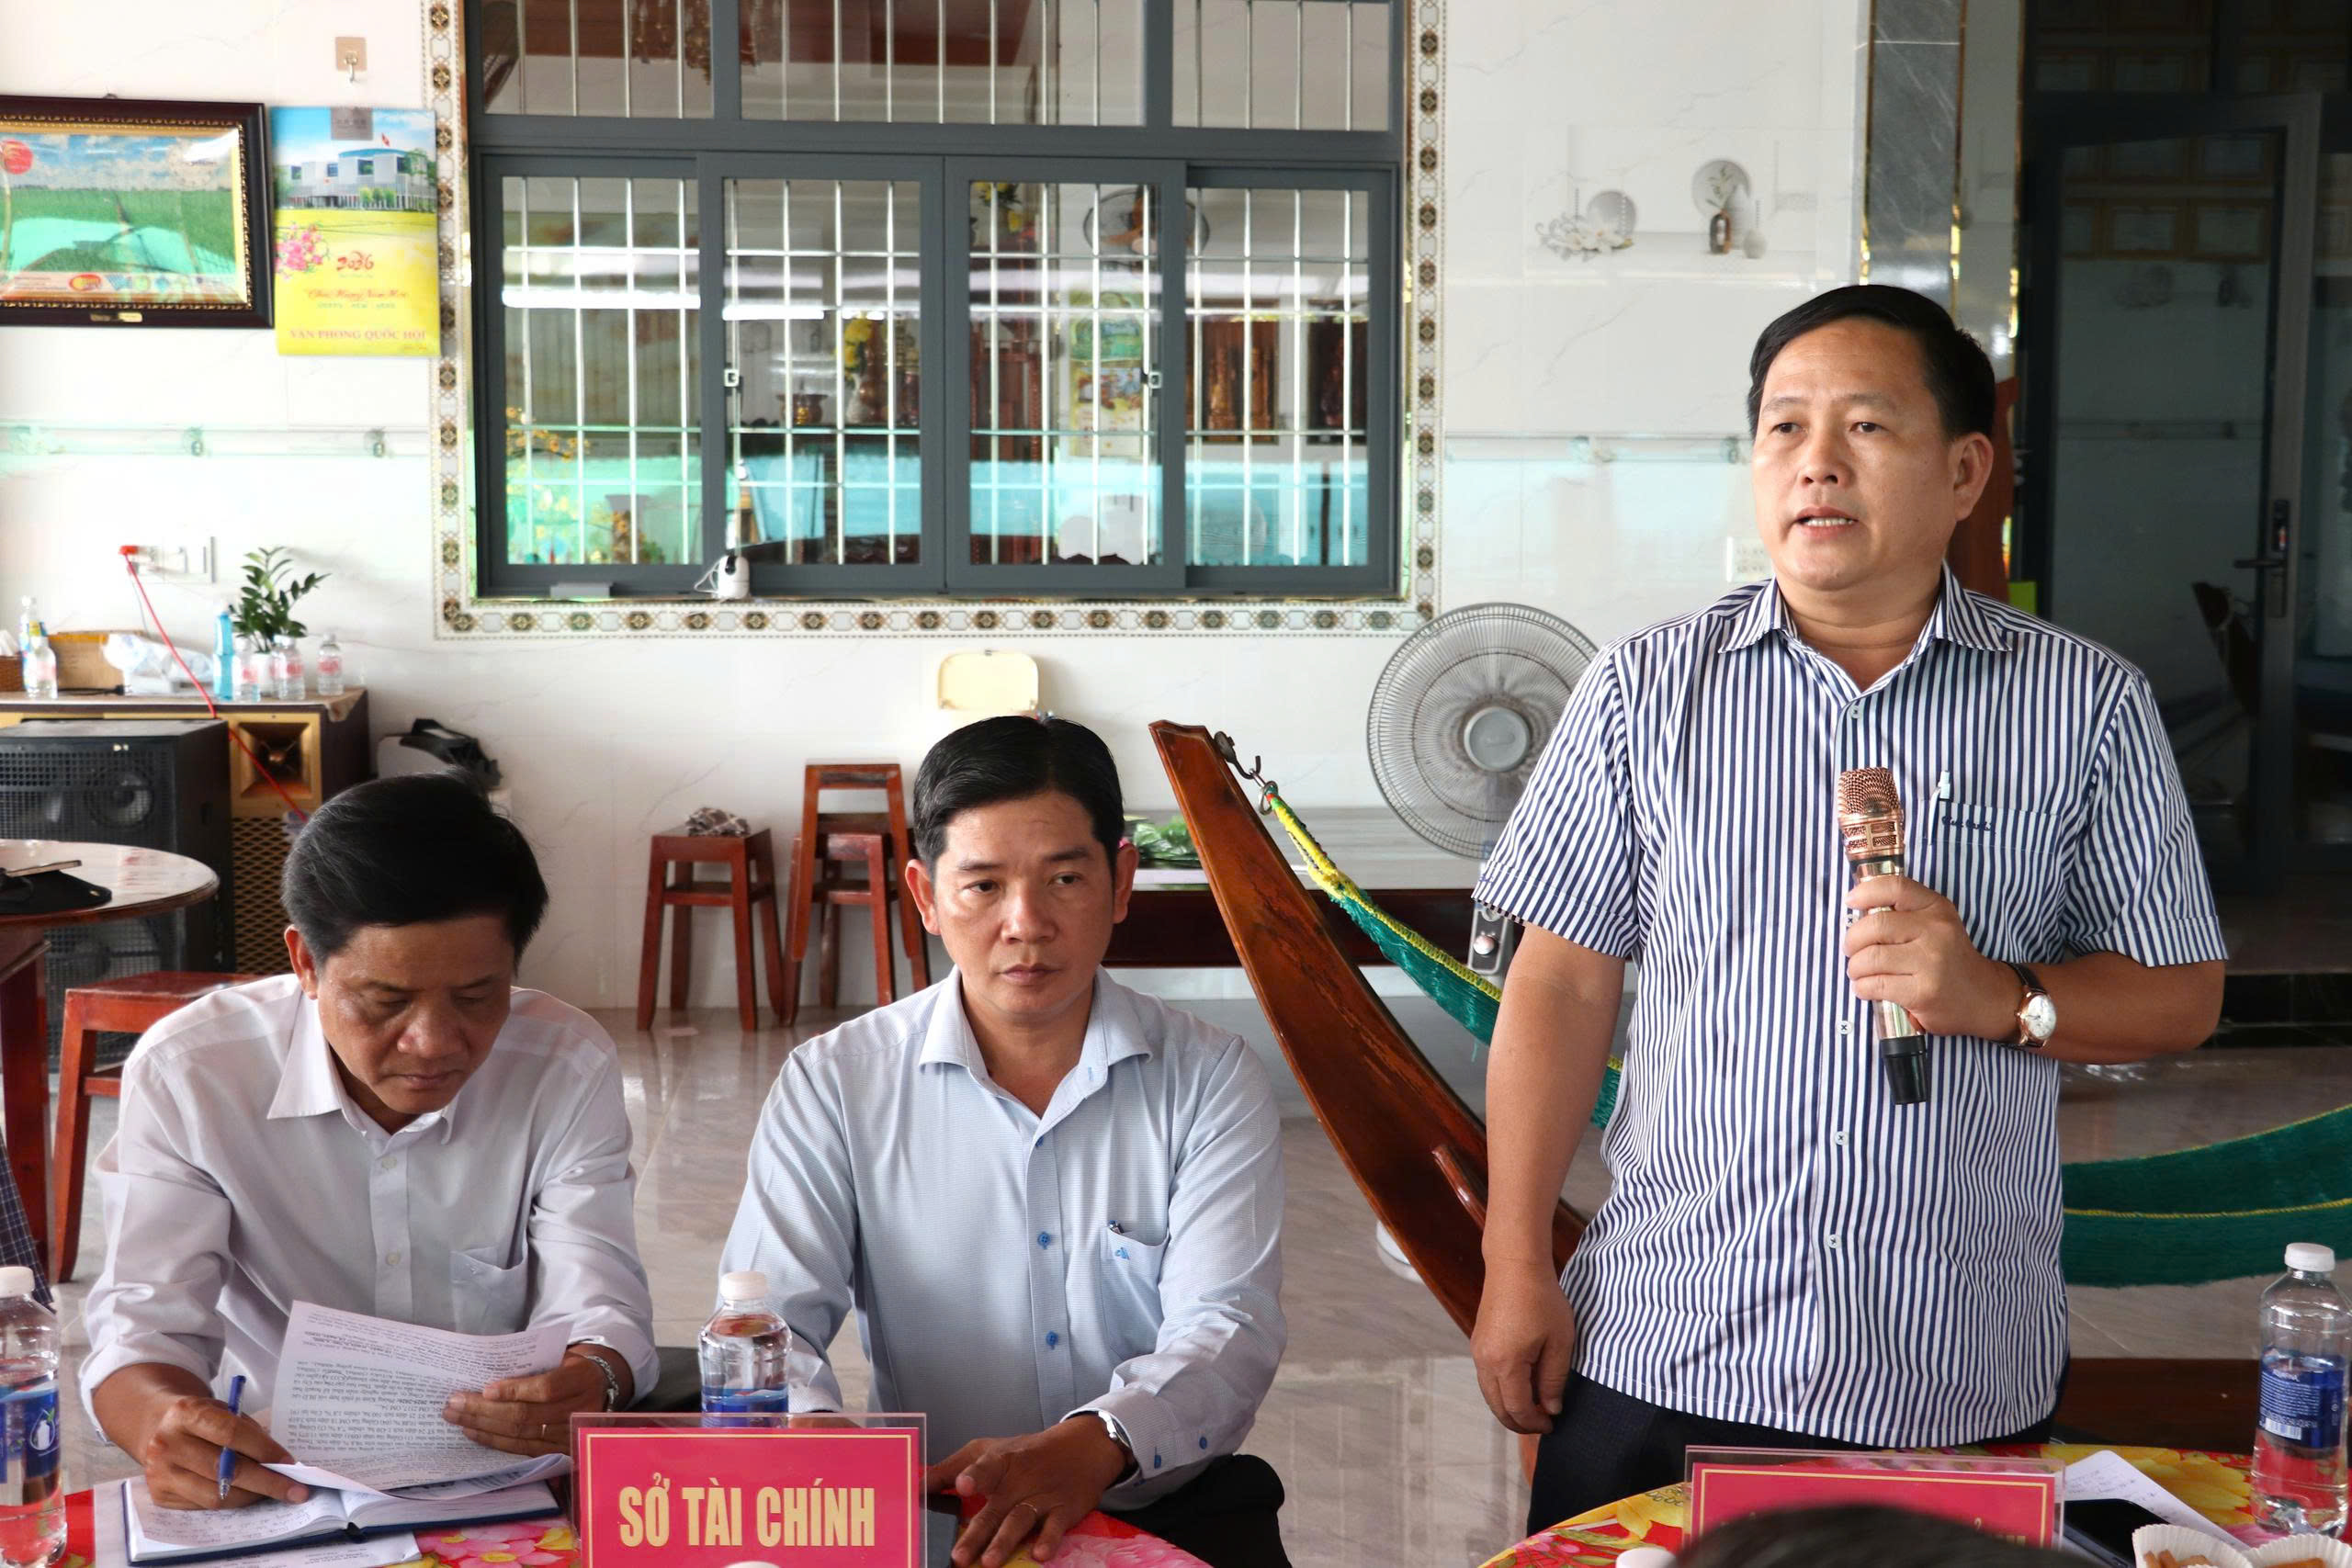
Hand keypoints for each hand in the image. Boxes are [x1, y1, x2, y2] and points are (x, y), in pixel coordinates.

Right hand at [133, 1394, 307, 1510]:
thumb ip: (247, 1431)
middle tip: (295, 1490)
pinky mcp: (159, 1494)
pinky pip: (204, 1505)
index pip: (232, 1433)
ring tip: (272, 1493)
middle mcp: (167, 1444)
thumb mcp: (223, 1410)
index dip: (264, 1449)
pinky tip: (247, 1495)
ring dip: (251, 1496)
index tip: (289, 1462)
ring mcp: (159, 1472)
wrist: (158, 1428)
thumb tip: (280, 1463)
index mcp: (186, 1413)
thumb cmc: (201, 1419)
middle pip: (225, 1470)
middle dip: (266, 1482)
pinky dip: (231, 1501)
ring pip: (216, 1495)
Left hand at [440, 1350, 609, 1456]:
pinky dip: (494, 1441)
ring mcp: (568, 1435)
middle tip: (454, 1402)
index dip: (515, 1390)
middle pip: (526, 1415)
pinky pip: (521, 1449)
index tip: (485, 1389)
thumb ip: (534, 1364)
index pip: (546, 1389)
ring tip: (456, 1416)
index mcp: (582, 1380)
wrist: (597, 1389)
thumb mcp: (560, 1356)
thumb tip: (488, 1372)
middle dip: (485, 1410)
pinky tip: (472, 1432)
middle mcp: (578, 1411)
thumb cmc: (569, 1368)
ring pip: (520, 1434)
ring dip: (483, 1426)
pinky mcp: (557, 1451)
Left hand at [922, 1418, 1129, 1566]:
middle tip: (959, 1556)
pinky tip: (1039, 1555)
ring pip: (1021, 1520)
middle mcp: (1019, 1481)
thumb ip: (950, 1469)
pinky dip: (1048, 1540)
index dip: (974, 1476)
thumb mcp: (987, 1451)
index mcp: (999, 1462)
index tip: (962, 1486)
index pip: (985, 1468)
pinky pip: (1055, 1527)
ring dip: (1005, 1541)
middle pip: (996, 1508)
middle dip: (977, 1533)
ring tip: (989, 1562)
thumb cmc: (1023, 1454)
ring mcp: (1042, 1496)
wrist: (1080, 1449)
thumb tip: (915, 1487)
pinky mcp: (1064, 1510)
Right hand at [1471, 1261, 1575, 1434]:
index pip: (1518, 1409)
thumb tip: (1551, 1409)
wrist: (1515, 1265)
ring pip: (1489, 1394)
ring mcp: (1478, 1352)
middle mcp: (1485, 1362)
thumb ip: (1554, 1379)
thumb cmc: (1542, 1299)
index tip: (1553, 1425)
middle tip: (1543, 1423)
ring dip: (1510, 1407)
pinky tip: (1522, 1387)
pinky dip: (1502, 1391)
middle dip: (1520, 1422)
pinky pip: (1487, 1379)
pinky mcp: (1478, 1343)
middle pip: (1498, 1407)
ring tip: (1535, 1408)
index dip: (1535, 1423)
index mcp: (1505, 1364)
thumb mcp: (1559, 1341)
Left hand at [1843, 875, 2016, 1039]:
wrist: (1984, 998)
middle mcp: (1936, 931)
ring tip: (1859, 972)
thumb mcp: (1935, 925)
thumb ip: (1904, 913)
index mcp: (1937, 909)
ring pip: (1870, 958)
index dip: (1866, 891)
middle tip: (1851, 951)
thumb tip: (1857, 907)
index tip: (1851, 901)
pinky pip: (1875, 984)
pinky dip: (1862, 987)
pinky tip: (1867, 988)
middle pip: (1874, 925)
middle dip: (1852, 941)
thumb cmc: (1948, 960)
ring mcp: (1931, 962)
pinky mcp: (1923, 992)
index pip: (1896, 887)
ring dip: (1855, 968)